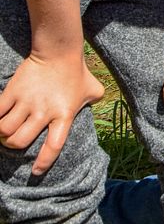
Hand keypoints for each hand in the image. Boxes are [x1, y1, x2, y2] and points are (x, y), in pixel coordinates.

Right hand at [0, 54, 104, 174]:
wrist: (59, 51)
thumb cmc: (78, 72)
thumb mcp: (94, 90)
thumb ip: (94, 102)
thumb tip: (95, 105)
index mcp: (64, 115)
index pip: (53, 146)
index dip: (43, 162)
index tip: (36, 172)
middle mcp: (44, 112)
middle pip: (19, 141)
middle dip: (13, 146)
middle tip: (14, 141)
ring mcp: (26, 102)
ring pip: (4, 130)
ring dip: (2, 135)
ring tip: (4, 131)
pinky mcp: (12, 91)